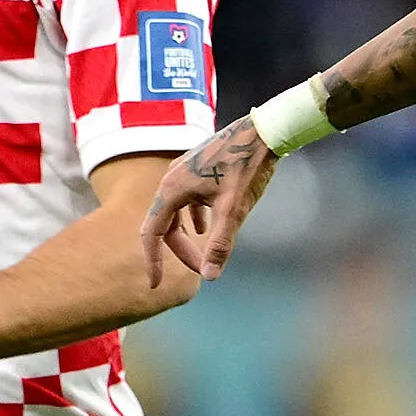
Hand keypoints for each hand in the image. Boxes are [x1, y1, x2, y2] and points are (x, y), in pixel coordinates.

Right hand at [139, 117, 276, 285]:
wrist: (263, 132)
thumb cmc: (246, 168)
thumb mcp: (233, 211)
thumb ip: (219, 245)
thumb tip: (209, 276)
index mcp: (172, 189)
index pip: (152, 233)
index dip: (153, 261)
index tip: (154, 284)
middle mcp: (171, 179)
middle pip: (164, 224)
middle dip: (180, 250)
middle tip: (201, 269)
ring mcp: (183, 172)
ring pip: (175, 212)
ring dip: (187, 236)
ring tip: (203, 254)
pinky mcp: (197, 168)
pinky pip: (186, 200)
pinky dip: (193, 218)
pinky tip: (205, 227)